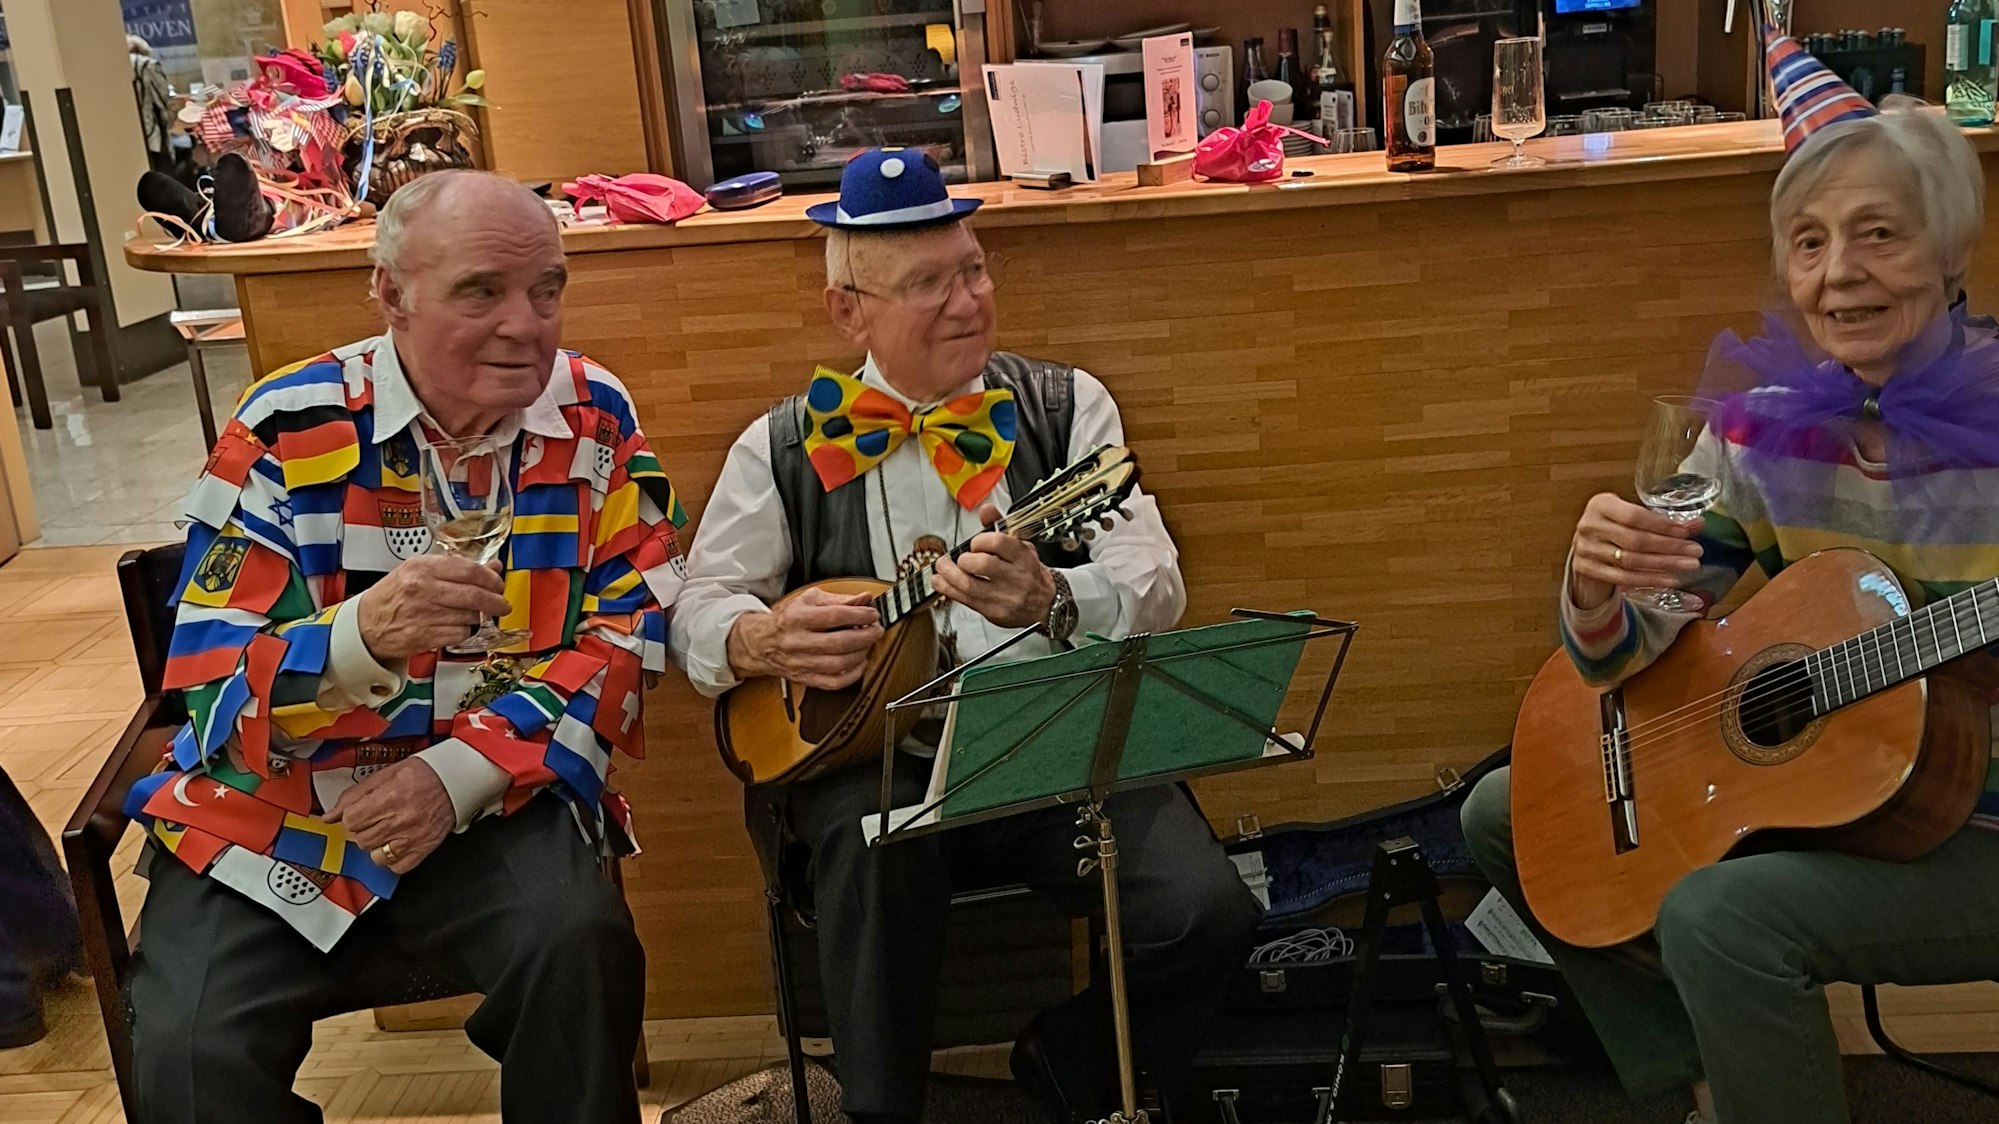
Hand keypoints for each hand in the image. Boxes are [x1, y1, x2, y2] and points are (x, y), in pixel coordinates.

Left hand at [323, 758, 454, 874]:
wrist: (457, 781)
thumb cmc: (425, 774)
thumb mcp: (386, 774)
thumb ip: (355, 795)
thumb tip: (330, 815)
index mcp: (389, 797)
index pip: (351, 820)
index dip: (353, 815)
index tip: (360, 811)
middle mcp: (400, 820)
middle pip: (361, 838)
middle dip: (365, 828)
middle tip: (377, 817)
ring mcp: (412, 837)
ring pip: (375, 855)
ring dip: (377, 844)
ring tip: (387, 830)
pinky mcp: (423, 848)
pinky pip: (396, 866)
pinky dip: (393, 858)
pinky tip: (397, 843)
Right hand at [356, 555, 512, 660]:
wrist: (366, 624)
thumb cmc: (394, 595)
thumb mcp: (420, 572)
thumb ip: (457, 568)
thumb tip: (494, 567)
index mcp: (422, 567)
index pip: (469, 570)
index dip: (491, 578)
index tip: (498, 584)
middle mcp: (422, 589)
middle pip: (474, 595)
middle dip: (496, 601)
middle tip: (502, 605)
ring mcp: (423, 614)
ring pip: (470, 616)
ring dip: (478, 618)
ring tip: (471, 615)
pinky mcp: (424, 636)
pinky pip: (460, 634)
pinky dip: (465, 632)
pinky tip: (457, 627)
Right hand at [726, 587, 883, 690]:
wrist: (760, 643)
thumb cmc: (787, 620)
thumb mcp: (809, 600)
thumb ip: (838, 599)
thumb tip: (864, 599)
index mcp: (796, 618)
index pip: (833, 616)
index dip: (858, 615)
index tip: (872, 613)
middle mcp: (796, 642)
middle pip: (838, 643)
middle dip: (864, 636)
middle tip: (876, 630)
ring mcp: (800, 663)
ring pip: (837, 664)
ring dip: (860, 654)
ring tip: (868, 644)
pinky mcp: (804, 678)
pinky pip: (833, 683)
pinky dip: (852, 675)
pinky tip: (859, 663)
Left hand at [931, 503, 1056, 628]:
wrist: (1046, 604)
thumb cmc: (1030, 573)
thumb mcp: (1021, 547)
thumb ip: (1000, 528)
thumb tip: (986, 510)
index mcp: (1023, 557)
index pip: (997, 542)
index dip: (979, 540)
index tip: (974, 543)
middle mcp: (1015, 577)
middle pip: (982, 564)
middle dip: (963, 559)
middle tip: (959, 558)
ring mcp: (1004, 597)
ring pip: (969, 585)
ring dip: (949, 575)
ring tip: (942, 567)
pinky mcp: (994, 612)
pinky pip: (965, 600)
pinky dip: (948, 589)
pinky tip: (941, 582)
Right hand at [1570, 493, 1704, 610]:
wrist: (1586, 546)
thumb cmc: (1613, 526)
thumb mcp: (1632, 516)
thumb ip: (1663, 520)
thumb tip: (1698, 524)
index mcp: (1601, 504)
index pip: (1634, 516)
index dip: (1662, 525)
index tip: (1686, 533)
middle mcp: (1590, 526)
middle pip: (1634, 540)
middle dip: (1669, 547)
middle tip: (1695, 551)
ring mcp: (1586, 549)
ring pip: (1630, 561)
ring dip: (1664, 564)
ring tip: (1689, 565)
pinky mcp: (1586, 569)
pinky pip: (1623, 577)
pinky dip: (1649, 579)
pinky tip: (1670, 579)